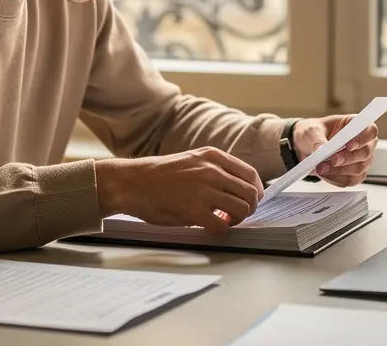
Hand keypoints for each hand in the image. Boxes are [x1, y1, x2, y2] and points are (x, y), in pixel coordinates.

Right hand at [94, 147, 263, 235]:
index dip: (255, 191)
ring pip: (242, 209)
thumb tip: (235, 190)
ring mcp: (204, 190)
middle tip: (236, 215)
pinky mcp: (194, 210)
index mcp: (213, 156)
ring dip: (236, 220)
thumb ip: (214, 170)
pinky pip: (222, 225)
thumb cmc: (158, 175)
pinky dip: (221, 230)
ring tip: (223, 221)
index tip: (250, 200)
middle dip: (248, 208)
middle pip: (251, 194)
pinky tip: (210, 227)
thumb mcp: (191, 160)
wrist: (131, 182)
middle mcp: (212, 170)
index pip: (250, 174)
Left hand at [292, 116, 377, 186]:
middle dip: (348, 158)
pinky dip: (336, 178)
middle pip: (365, 153)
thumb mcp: (311, 131)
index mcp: (356, 125)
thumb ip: (318, 140)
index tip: (349, 145)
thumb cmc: (314, 132)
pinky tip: (324, 173)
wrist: (306, 145)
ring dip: (339, 170)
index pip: (370, 131)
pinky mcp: (355, 174)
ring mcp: (361, 160)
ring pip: (359, 169)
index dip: (363, 138)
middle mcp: (363, 143)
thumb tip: (321, 151)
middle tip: (332, 160)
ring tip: (321, 167)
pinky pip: (350, 180)